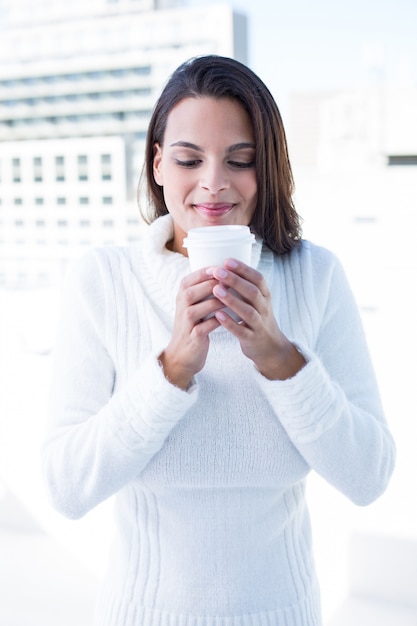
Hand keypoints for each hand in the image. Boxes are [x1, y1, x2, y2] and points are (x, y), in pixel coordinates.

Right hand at [159, 268, 222, 388]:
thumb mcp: (192, 305)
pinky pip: (207, 325)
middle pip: (195, 290)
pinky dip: (219, 320)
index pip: (192, 277)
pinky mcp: (193, 336)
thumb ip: (203, 289)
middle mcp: (181, 306)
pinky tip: (232, 316)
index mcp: (181, 295)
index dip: (209, 271)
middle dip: (215, 283)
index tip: (227, 266)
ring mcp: (186, 322)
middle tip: (233, 280)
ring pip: (201, 306)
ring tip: (236, 297)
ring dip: (219, 301)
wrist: (183, 354)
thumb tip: (224, 271)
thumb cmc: (193, 325)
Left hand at [210, 260, 305, 379]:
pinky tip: (218, 315)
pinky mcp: (252, 339)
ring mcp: (260, 324)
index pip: (258, 278)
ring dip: (232, 300)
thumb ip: (244, 287)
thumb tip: (223, 266)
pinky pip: (242, 331)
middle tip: (218, 271)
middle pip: (252, 292)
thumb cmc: (257, 319)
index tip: (227, 260)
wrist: (271, 348)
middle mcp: (265, 309)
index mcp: (265, 296)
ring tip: (216, 290)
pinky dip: (230, 323)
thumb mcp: (257, 301)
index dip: (243, 269)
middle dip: (235, 281)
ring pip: (248, 311)